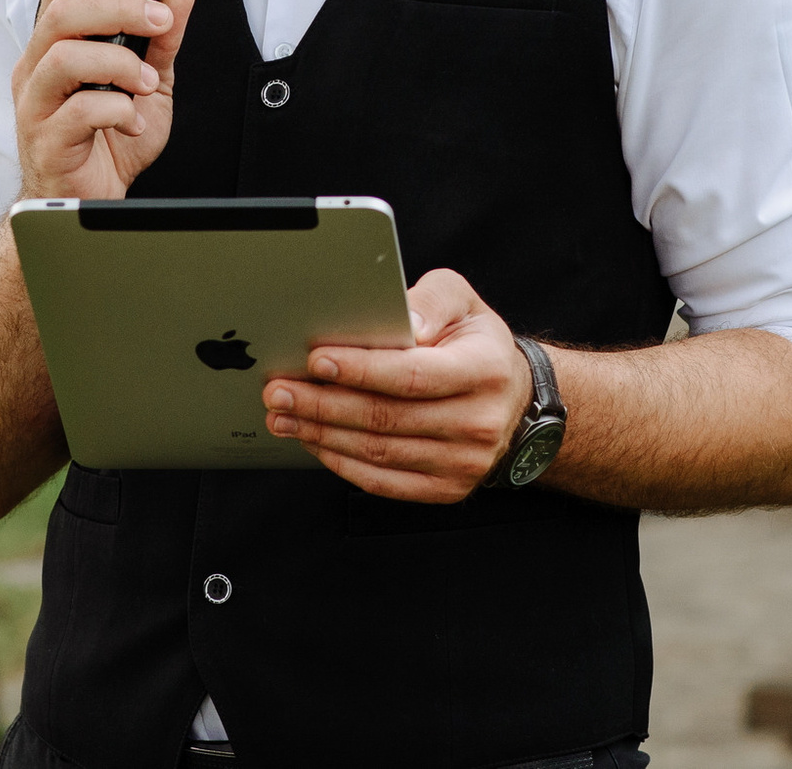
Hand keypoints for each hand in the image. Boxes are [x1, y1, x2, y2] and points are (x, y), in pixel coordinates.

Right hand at [12, 0, 195, 199]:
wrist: (92, 201)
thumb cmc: (110, 139)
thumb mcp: (150, 81)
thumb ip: (163, 37)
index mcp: (57, 43)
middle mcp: (37, 65)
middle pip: (62, 12)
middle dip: (117, 6)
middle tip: (160, 19)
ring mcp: (35, 102)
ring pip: (63, 57)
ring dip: (118, 62)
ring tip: (147, 81)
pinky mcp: (44, 139)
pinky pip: (77, 111)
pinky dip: (115, 110)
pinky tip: (133, 119)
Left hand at [261, 268, 534, 502]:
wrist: (512, 400)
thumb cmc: (476, 344)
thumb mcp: (463, 303)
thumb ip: (431, 301)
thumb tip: (401, 322)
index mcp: (485, 370)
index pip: (413, 375)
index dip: (361, 370)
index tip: (316, 359)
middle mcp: (479, 422)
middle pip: (387, 417)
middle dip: (323, 403)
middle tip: (279, 390)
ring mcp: (464, 463)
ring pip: (378, 452)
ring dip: (321, 433)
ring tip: (283, 414)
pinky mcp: (446, 489)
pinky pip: (382, 481)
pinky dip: (340, 462)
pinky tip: (313, 439)